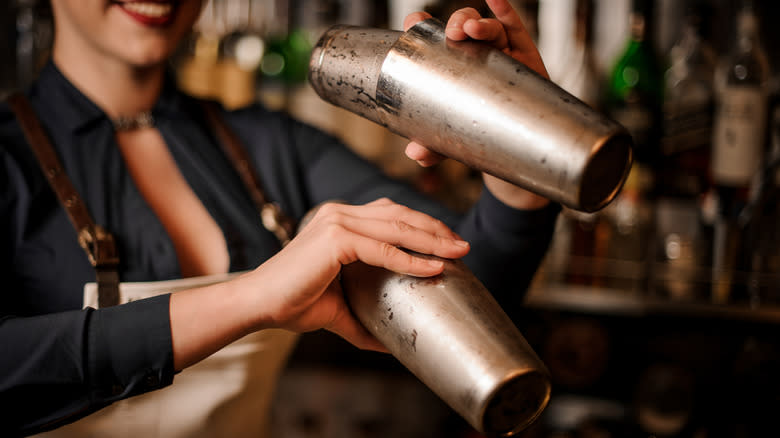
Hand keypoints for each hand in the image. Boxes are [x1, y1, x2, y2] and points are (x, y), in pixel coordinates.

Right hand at [246, 199, 469, 350]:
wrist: (261, 305)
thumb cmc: (294, 301)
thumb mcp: (338, 305)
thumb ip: (365, 316)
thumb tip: (389, 344)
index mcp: (340, 220)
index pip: (391, 214)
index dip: (422, 225)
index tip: (447, 243)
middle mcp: (339, 214)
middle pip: (400, 214)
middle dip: (435, 229)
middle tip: (462, 246)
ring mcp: (337, 222)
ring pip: (397, 226)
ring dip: (432, 239)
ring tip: (457, 252)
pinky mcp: (335, 239)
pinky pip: (384, 249)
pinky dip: (410, 259)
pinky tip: (432, 267)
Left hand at [402, 0, 549, 209]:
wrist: (519, 144)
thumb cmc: (481, 132)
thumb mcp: (453, 142)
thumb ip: (434, 146)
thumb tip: (416, 153)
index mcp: (449, 67)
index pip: (431, 40)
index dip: (420, 28)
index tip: (413, 24)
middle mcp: (473, 54)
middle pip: (460, 28)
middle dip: (454, 23)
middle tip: (452, 33)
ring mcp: (499, 52)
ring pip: (488, 28)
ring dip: (478, 22)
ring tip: (471, 29)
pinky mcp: (524, 55)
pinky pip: (515, 28)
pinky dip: (505, 10)